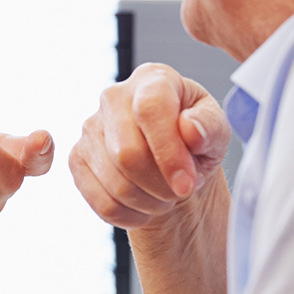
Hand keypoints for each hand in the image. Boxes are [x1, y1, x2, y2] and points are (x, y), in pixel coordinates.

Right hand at [69, 62, 229, 229]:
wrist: (172, 165)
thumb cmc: (195, 141)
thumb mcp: (217, 131)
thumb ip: (209, 126)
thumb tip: (190, 129)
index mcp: (152, 79)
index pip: (150, 109)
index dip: (169, 152)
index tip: (187, 183)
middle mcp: (114, 96)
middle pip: (127, 153)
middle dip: (161, 185)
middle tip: (180, 191)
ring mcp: (90, 128)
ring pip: (116, 183)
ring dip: (149, 202)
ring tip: (165, 196)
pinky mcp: (77, 158)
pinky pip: (102, 202)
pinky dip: (130, 215)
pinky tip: (145, 205)